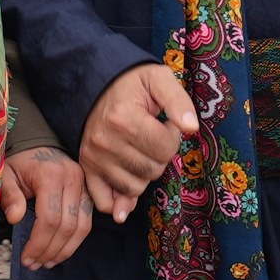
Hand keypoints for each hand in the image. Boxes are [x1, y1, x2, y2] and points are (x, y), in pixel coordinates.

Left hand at [5, 145, 104, 267]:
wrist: (39, 144)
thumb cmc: (20, 161)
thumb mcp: (6, 174)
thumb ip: (10, 195)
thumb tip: (14, 219)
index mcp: (51, 175)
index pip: (49, 219)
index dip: (38, 243)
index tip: (26, 258)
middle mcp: (73, 179)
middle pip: (67, 226)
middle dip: (50, 251)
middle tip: (34, 264)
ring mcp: (84, 186)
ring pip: (82, 227)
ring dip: (64, 250)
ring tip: (47, 263)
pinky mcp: (89, 193)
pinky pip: (87, 222)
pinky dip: (75, 241)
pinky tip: (60, 251)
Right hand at [82, 60, 197, 216]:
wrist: (97, 85)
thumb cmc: (131, 84)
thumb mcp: (158, 78)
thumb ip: (178, 100)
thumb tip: (191, 127)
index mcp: (124, 118)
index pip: (165, 148)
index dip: (172, 136)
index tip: (163, 123)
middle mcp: (105, 141)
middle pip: (152, 170)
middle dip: (159, 156)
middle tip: (151, 137)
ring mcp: (94, 157)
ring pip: (134, 188)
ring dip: (143, 174)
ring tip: (139, 150)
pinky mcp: (87, 168)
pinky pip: (105, 201)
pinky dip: (119, 198)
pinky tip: (127, 183)